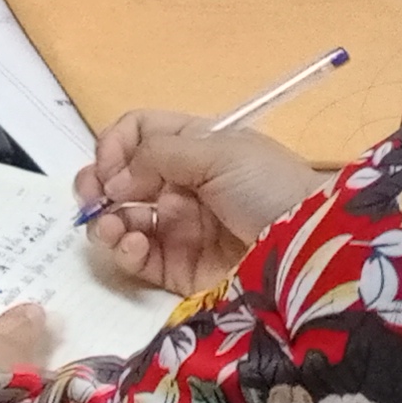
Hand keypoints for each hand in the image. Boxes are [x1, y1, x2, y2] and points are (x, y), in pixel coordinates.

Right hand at [71, 111, 326, 291]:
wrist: (310, 247)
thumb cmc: (268, 186)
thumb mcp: (218, 152)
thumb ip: (155, 157)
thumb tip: (110, 181)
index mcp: (192, 146)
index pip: (137, 134)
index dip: (116, 146)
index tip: (110, 165)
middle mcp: (179, 184)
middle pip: (119, 178)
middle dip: (97, 185)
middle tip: (91, 198)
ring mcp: (177, 227)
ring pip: (120, 219)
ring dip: (105, 219)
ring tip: (113, 227)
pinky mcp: (177, 267)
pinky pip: (135, 257)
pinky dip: (123, 250)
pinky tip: (132, 245)